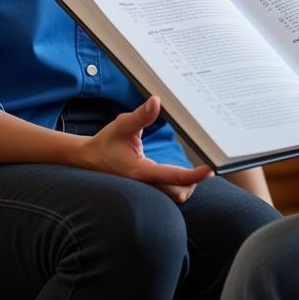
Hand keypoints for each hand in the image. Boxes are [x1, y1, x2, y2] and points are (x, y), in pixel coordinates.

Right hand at [78, 96, 212, 202]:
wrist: (88, 159)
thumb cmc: (106, 142)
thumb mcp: (122, 125)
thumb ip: (141, 116)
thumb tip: (156, 102)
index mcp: (140, 171)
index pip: (174, 177)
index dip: (195, 175)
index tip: (210, 168)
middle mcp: (144, 185)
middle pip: (179, 193)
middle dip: (194, 182)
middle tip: (206, 166)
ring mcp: (144, 190)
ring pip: (174, 197)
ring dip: (187, 186)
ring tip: (197, 170)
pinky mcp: (145, 190)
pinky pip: (167, 194)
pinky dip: (179, 186)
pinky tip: (184, 173)